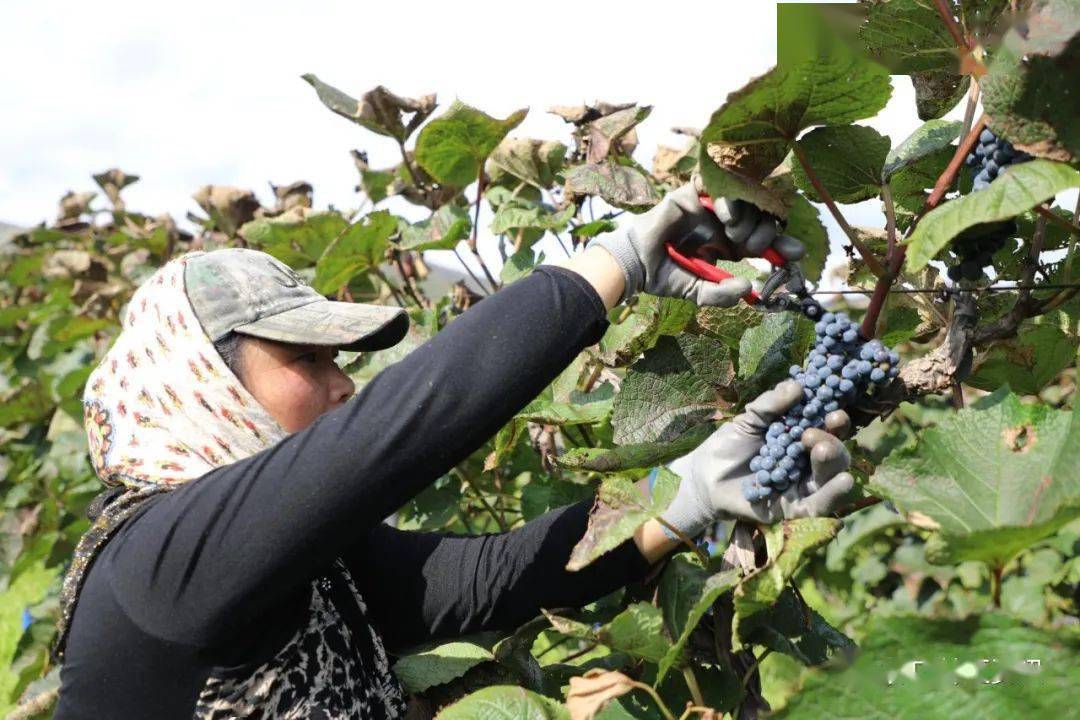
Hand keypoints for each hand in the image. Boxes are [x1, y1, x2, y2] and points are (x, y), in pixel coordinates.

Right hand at [588, 179, 803, 305]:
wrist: (636, 265)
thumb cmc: (665, 277)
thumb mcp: (698, 293)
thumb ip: (721, 295)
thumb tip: (748, 290)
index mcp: (729, 244)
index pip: (764, 240)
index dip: (783, 245)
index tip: (796, 254)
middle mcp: (724, 223)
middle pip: (762, 217)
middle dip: (766, 233)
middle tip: (753, 247)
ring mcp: (710, 207)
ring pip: (746, 199)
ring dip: (749, 216)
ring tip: (736, 235)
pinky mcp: (692, 194)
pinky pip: (718, 184)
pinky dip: (729, 196)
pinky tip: (725, 215)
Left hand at [660, 380, 854, 534]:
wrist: (704, 478)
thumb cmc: (728, 446)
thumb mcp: (747, 421)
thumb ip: (769, 404)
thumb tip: (797, 385)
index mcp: (800, 438)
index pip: (826, 428)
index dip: (834, 421)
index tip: (834, 412)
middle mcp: (807, 462)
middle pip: (833, 453)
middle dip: (830, 441)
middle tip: (811, 435)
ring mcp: (803, 486)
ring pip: (831, 477)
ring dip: (833, 463)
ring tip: (823, 451)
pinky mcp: (795, 509)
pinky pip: (820, 505)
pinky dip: (833, 495)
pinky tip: (845, 482)